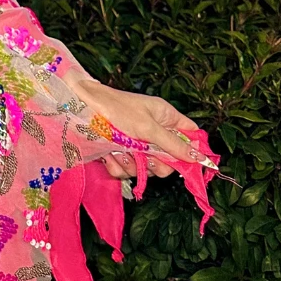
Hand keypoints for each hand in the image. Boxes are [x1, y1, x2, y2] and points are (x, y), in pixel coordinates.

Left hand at [67, 75, 202, 180]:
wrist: (80, 109)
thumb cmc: (115, 110)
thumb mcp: (148, 127)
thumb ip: (173, 144)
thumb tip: (200, 157)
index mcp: (165, 117)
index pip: (191, 136)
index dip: (193, 152)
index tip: (190, 165)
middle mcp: (154, 132)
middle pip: (169, 161)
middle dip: (156, 163)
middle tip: (145, 155)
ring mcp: (137, 145)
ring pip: (147, 169)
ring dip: (133, 164)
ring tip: (119, 151)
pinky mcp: (120, 154)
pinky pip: (126, 171)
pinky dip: (117, 166)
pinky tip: (108, 155)